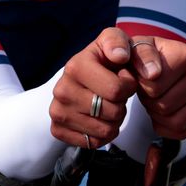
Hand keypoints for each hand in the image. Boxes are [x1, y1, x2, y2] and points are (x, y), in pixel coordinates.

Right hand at [50, 28, 138, 147]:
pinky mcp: (57, 130)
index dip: (128, 86)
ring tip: (107, 105)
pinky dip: (102, 135)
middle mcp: (61, 89)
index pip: (116, 90)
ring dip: (114, 121)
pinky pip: (93, 143)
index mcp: (75, 66)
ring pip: (105, 130)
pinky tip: (99, 119)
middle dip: (121, 104)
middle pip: (112, 112)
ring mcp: (57, 111)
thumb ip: (119, 43)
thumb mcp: (114, 42)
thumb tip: (120, 56)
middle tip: (114, 94)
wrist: (83, 78)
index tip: (123, 78)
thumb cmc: (105, 60)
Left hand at [128, 37, 185, 138]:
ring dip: (158, 116)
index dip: (141, 88)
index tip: (143, 77)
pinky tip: (164, 111)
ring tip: (157, 99)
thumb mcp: (139, 48)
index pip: (153, 89)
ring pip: (174, 123)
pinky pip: (183, 132)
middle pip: (164, 107)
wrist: (166, 60)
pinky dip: (167, 127)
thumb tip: (153, 74)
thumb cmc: (148, 57)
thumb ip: (141, 54)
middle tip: (150, 91)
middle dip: (150, 102)